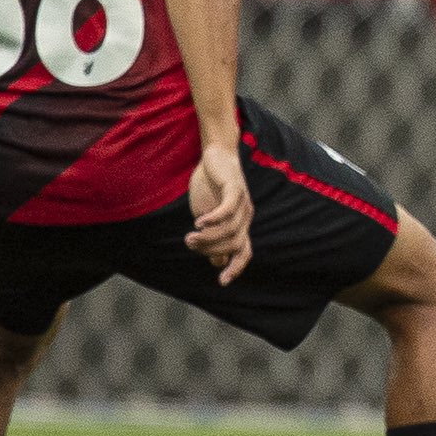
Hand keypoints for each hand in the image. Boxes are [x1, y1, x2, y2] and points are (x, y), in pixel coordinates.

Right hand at [185, 142, 252, 284]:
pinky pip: (228, 210)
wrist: (215, 154)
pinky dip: (214, 219)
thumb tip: (217, 262)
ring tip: (191, 236)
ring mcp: (243, 203)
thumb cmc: (209, 184)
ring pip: (230, 230)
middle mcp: (246, 216)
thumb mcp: (206, 215)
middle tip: (190, 243)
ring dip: (209, 237)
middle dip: (211, 249)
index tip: (222, 281)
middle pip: (234, 244)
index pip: (244, 252)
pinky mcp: (235, 189)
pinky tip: (200, 222)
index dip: (236, 268)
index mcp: (241, 224)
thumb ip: (211, 236)